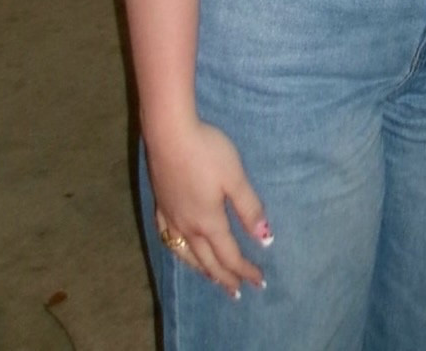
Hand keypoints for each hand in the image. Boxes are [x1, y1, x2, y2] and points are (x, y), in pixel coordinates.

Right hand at [147, 115, 271, 296]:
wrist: (169, 134)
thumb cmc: (207, 152)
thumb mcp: (235, 177)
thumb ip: (249, 209)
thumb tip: (265, 239)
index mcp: (209, 222)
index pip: (230, 255)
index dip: (246, 270)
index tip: (260, 282)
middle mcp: (188, 227)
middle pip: (208, 261)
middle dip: (225, 277)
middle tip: (237, 292)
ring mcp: (170, 217)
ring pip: (186, 255)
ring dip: (202, 270)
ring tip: (212, 279)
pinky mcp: (160, 204)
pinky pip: (168, 238)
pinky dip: (178, 251)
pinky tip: (179, 248)